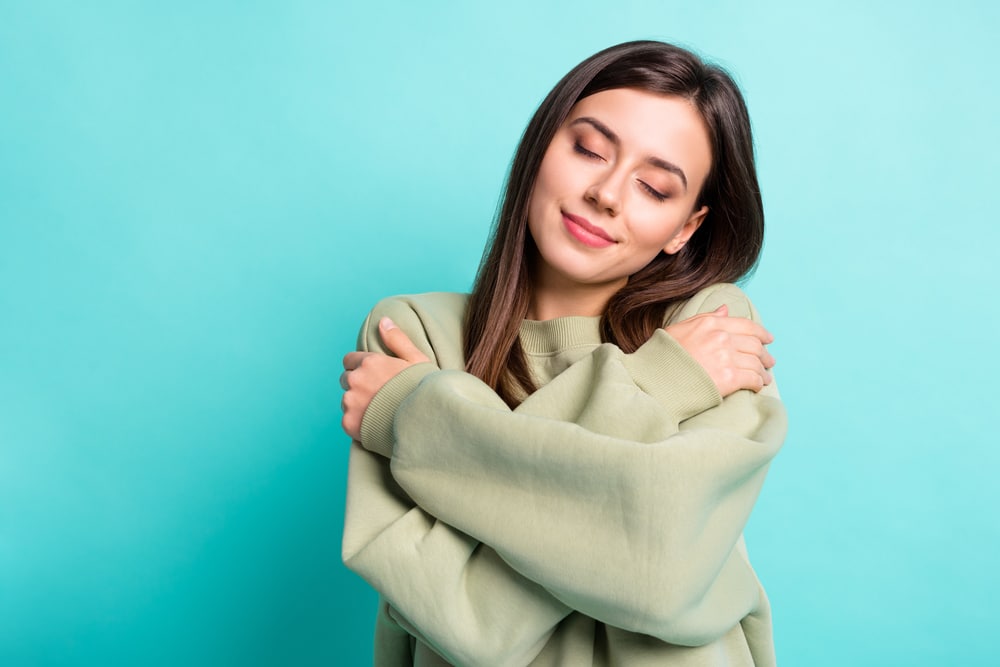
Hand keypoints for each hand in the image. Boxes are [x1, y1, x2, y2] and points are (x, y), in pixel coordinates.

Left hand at [341, 317, 429, 440]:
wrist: (424, 423)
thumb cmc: (423, 390)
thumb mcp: (416, 359)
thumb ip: (397, 339)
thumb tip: (383, 321)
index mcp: (370, 362)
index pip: (349, 360)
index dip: (361, 367)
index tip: (374, 376)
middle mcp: (356, 380)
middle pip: (346, 379)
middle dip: (358, 385)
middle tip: (378, 395)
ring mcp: (350, 402)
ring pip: (347, 400)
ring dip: (358, 404)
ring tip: (380, 411)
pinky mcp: (349, 423)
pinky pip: (348, 420)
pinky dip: (359, 422)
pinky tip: (376, 424)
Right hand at [664, 305, 775, 396]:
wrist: (655, 380)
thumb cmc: (663, 355)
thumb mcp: (680, 328)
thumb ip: (705, 317)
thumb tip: (725, 309)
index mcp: (710, 323)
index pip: (746, 325)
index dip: (761, 333)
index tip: (767, 339)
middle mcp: (721, 337)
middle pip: (755, 344)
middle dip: (765, 354)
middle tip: (769, 361)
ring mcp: (726, 358)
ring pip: (756, 362)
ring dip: (763, 371)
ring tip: (766, 377)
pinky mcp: (729, 378)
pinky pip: (753, 379)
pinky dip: (759, 383)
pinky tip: (758, 386)